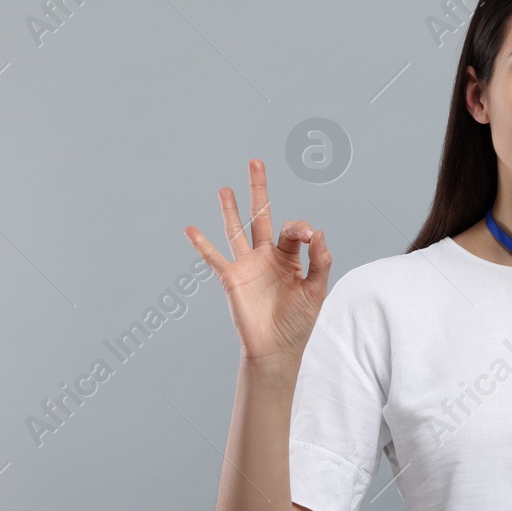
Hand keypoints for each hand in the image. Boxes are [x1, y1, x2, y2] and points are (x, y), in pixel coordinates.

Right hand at [184, 158, 330, 368]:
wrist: (276, 348)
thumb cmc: (298, 322)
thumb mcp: (316, 290)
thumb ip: (320, 261)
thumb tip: (318, 232)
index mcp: (290, 257)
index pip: (292, 229)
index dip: (301, 228)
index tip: (309, 236)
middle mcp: (266, 256)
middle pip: (262, 215)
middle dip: (259, 190)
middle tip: (256, 162)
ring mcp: (247, 265)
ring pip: (236, 230)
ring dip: (230, 209)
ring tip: (225, 188)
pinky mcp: (231, 278)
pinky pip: (213, 257)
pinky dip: (202, 244)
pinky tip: (191, 229)